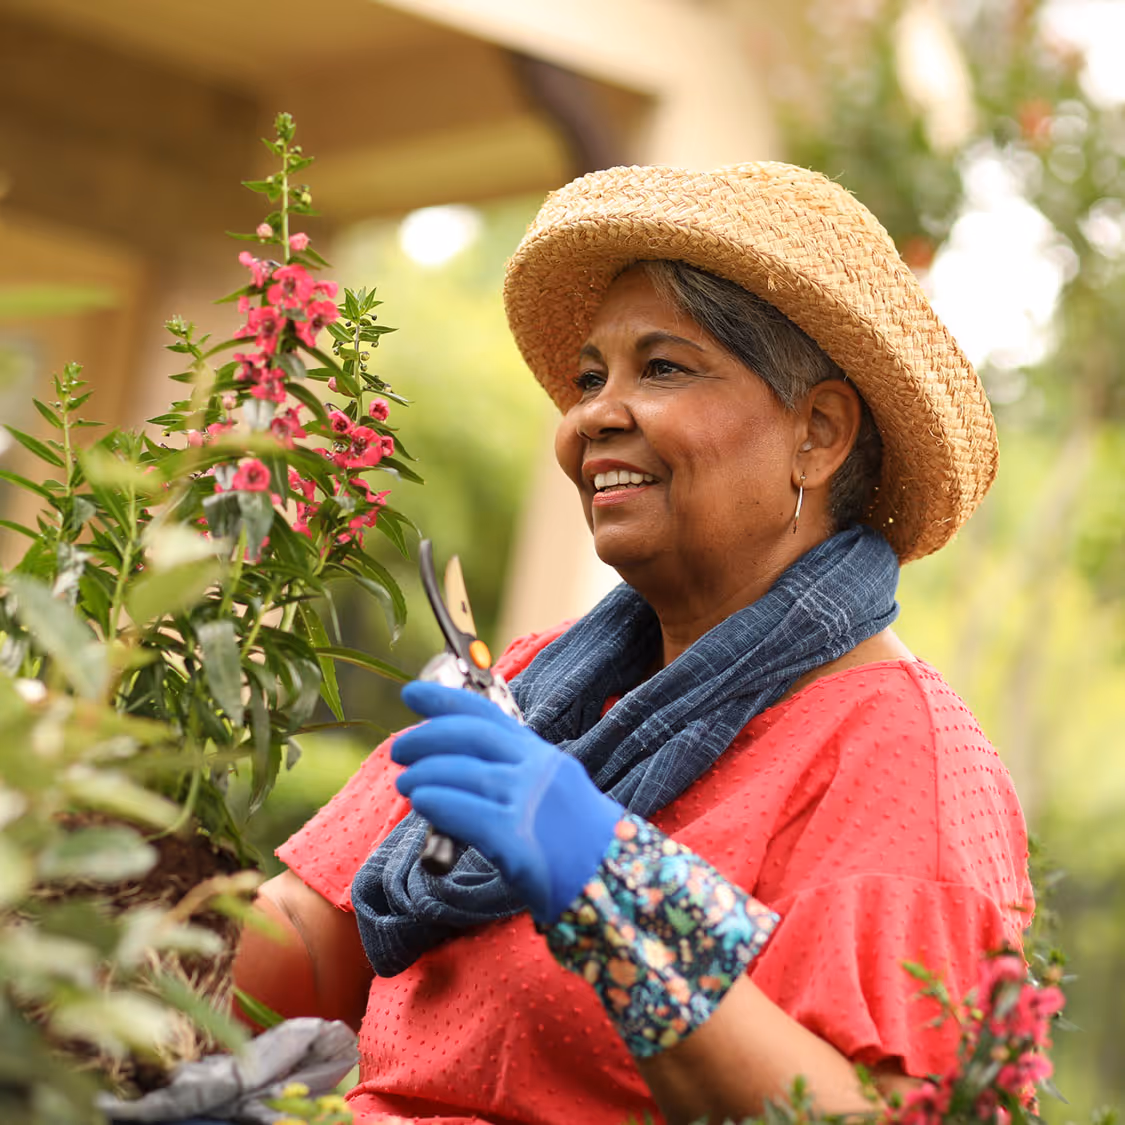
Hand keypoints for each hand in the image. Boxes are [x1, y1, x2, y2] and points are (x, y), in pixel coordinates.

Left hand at [395, 681, 623, 922]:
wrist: (615, 886)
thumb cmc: (575, 845)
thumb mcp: (549, 794)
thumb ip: (510, 776)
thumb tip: (451, 769)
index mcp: (542, 757)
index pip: (488, 714)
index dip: (445, 699)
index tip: (411, 694)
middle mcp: (537, 770)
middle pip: (472, 737)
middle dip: (428, 737)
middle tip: (398, 749)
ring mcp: (529, 803)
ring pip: (465, 772)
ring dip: (426, 773)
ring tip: (404, 782)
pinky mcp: (518, 839)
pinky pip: (469, 812)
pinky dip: (439, 802)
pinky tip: (420, 802)